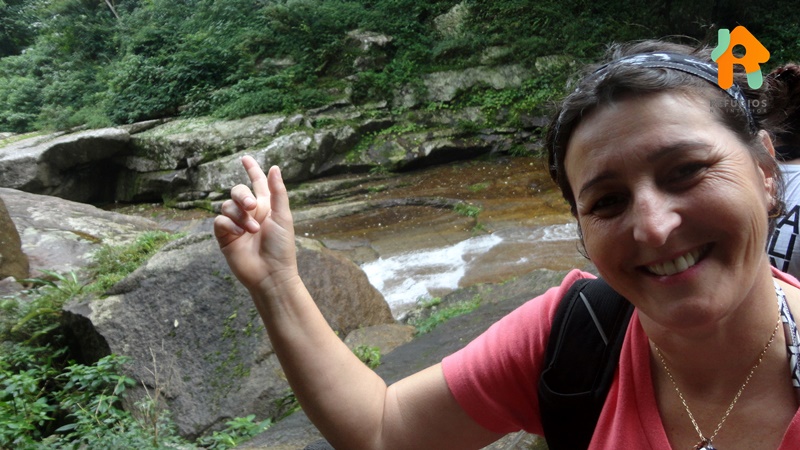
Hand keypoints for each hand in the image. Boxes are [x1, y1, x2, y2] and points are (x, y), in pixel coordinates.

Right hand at [213, 155, 297, 294]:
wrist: (270, 273)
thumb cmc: (281, 246)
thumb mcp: (283, 216)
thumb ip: (277, 192)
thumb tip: (275, 167)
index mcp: (266, 206)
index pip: (257, 182)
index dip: (251, 169)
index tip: (245, 158)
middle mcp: (250, 213)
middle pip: (237, 191)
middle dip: (242, 195)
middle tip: (251, 206)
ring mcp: (236, 224)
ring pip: (226, 205)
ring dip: (239, 215)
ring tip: (252, 230)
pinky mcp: (225, 237)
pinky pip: (220, 221)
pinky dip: (229, 225)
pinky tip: (240, 235)